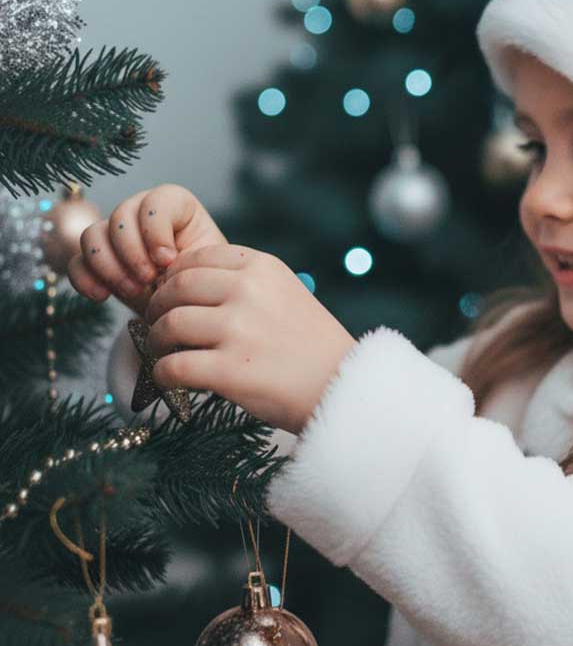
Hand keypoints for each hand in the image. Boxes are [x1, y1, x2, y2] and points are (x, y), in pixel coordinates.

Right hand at [67, 184, 227, 317]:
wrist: (188, 307)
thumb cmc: (203, 281)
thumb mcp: (206, 267)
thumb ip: (189, 257)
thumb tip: (163, 262)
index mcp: (176, 206)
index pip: (156, 201)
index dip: (156, 230)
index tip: (168, 260)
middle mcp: (141, 213)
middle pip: (120, 216)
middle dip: (132, 252)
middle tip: (148, 280)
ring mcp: (115, 235)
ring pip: (92, 235)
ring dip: (109, 266)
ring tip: (133, 291)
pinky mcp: (97, 261)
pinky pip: (76, 262)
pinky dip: (85, 279)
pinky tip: (102, 296)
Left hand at [142, 243, 357, 434]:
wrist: (343, 386)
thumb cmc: (313, 345)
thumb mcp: (287, 293)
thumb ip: (246, 283)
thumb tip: (185, 285)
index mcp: (263, 267)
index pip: (197, 258)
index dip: (175, 277)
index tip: (172, 295)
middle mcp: (248, 291)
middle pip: (176, 288)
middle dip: (158, 307)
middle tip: (157, 324)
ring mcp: (238, 330)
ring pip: (169, 325)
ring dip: (157, 341)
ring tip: (165, 352)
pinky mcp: (229, 370)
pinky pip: (172, 367)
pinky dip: (163, 375)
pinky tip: (170, 379)